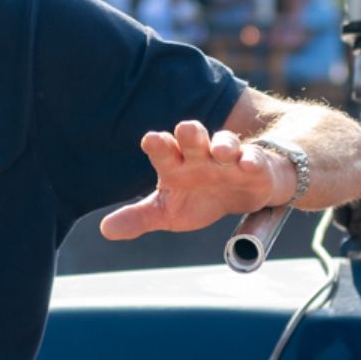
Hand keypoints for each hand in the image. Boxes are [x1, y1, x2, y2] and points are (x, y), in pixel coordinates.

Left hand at [98, 119, 284, 240]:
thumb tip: (105, 229)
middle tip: (184, 130)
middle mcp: (200, 155)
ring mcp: (228, 158)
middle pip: (192, 137)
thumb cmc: (199, 199)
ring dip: (223, 144)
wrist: (241, 198)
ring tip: (219, 151)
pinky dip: (252, 160)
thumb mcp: (168, 213)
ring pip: (225, 143)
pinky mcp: (255, 166)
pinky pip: (254, 159)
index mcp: (175, 163)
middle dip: (189, 133)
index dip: (158, 144)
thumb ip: (139, 218)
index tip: (151, 140)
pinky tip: (247, 164)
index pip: (163, 149)